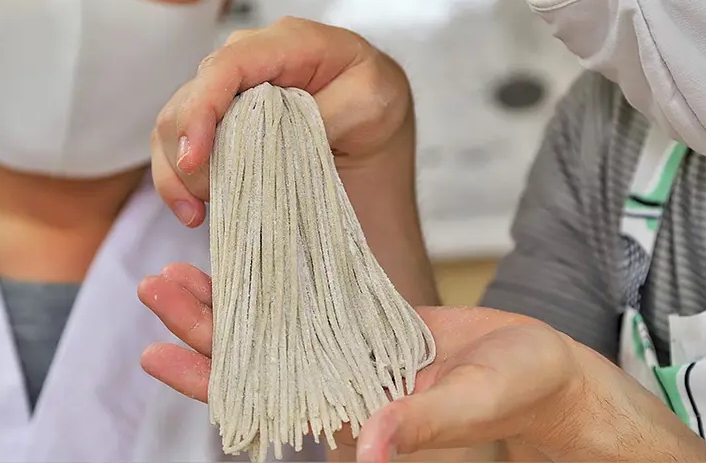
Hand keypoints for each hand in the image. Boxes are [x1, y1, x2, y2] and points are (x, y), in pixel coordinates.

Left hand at [138, 265, 705, 462]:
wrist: (550, 374)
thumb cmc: (523, 390)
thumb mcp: (475, 402)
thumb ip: (421, 426)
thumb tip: (362, 450)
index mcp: (355, 414)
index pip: (264, 397)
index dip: (208, 377)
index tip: (155, 351)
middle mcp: (342, 388)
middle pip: (256, 359)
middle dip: (203, 326)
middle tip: (155, 284)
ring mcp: (354, 357)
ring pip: (276, 329)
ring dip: (231, 303)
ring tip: (181, 270)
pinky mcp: (372, 328)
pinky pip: (314, 304)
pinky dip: (280, 285)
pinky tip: (254, 263)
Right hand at [151, 17, 412, 228]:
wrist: (373, 131)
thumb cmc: (376, 105)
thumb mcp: (374, 100)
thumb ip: (326, 109)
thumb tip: (279, 128)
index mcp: (289, 41)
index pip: (228, 65)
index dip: (203, 109)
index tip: (196, 158)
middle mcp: (247, 59)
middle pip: (190, 96)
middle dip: (185, 150)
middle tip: (204, 201)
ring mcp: (227, 91)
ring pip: (174, 123)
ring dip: (177, 172)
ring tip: (198, 214)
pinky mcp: (216, 122)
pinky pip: (176, 146)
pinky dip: (176, 180)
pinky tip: (195, 212)